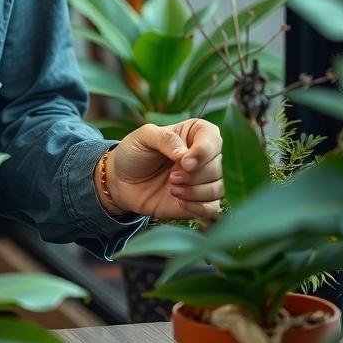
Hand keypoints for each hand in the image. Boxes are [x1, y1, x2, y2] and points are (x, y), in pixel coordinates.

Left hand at [102, 119, 222, 221]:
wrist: (122, 182)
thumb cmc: (134, 152)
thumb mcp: (144, 137)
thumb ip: (165, 139)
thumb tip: (185, 155)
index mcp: (195, 133)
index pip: (214, 139)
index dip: (203, 152)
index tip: (184, 162)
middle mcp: (204, 156)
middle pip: (220, 167)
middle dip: (195, 175)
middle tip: (172, 176)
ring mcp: (204, 180)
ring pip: (219, 188)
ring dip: (195, 191)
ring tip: (172, 187)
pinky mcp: (200, 202)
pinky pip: (214, 209)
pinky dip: (198, 207)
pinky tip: (179, 202)